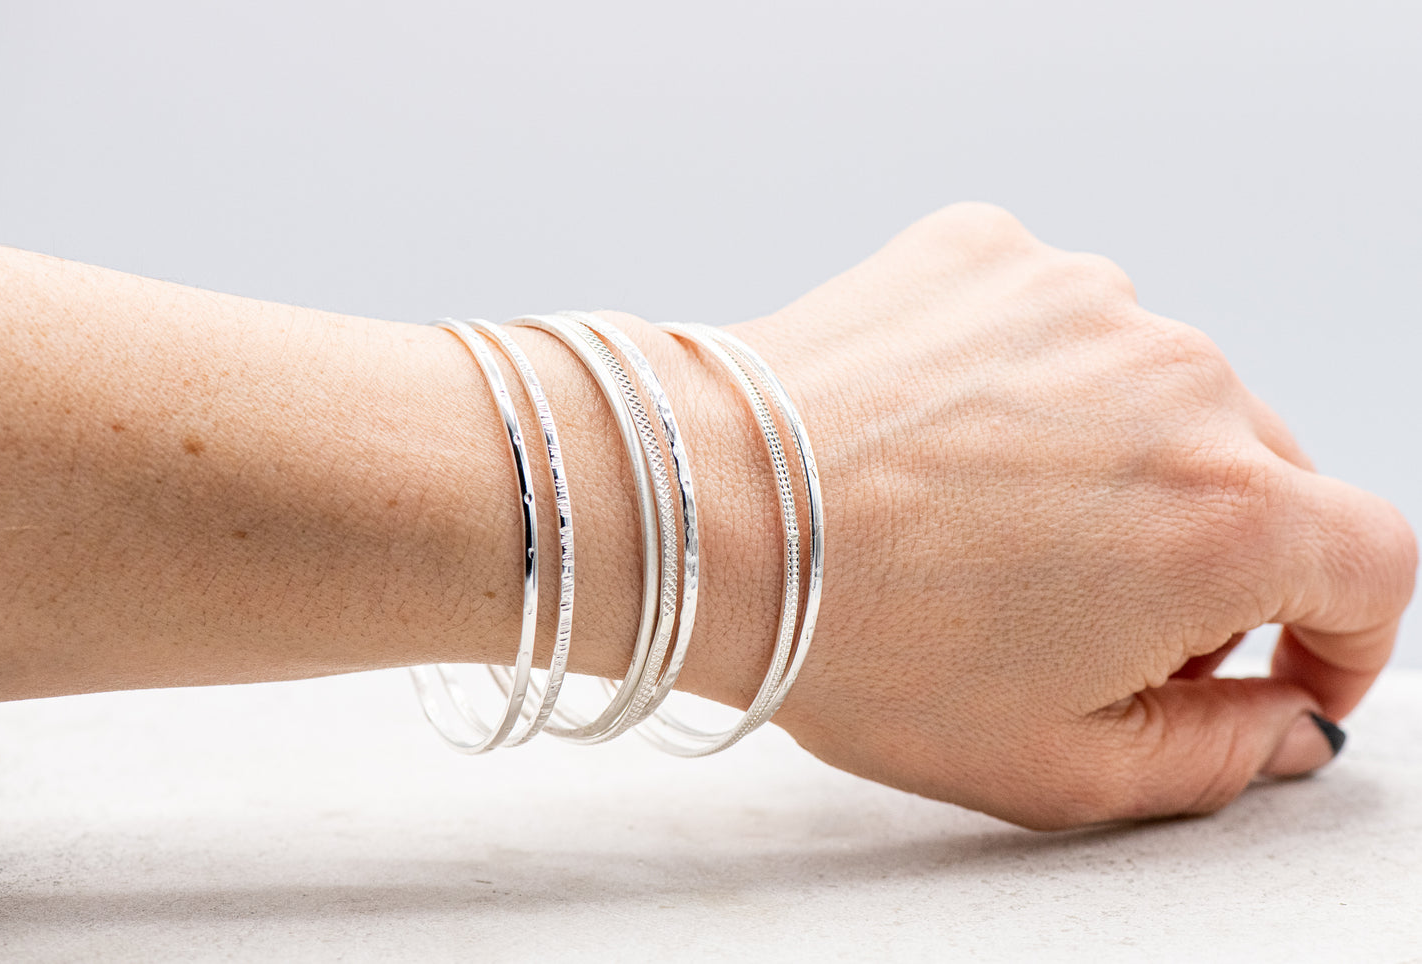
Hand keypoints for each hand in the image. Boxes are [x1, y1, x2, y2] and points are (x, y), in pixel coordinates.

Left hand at [721, 204, 1415, 828]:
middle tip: (1089, 615)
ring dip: (1111, 461)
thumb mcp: (1053, 764)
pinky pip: (1054, 329)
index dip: (1344, 633)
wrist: (705, 513)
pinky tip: (940, 441)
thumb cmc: (858, 646)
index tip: (1290, 662)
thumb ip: (1211, 757)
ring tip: (984, 521)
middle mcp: (1181, 380)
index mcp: (1227, 517)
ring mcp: (1085, 298)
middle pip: (1262, 476)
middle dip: (1207, 558)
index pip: (1371, 565)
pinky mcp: (994, 253)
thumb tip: (1286, 720)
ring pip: (1154, 395)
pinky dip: (1025, 386)